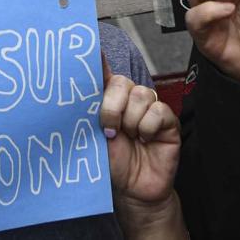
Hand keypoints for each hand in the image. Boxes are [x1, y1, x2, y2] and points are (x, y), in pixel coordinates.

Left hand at [99, 57, 184, 237]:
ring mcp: (150, 108)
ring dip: (131, 121)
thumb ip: (87, 112)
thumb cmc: (112, 166)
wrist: (133, 192)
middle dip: (112, 107)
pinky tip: (146, 141)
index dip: (95, 58)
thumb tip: (72, 88)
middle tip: (109, 130)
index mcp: (108, 100)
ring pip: (141, 95)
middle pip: (121, 82)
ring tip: (130, 139)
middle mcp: (129, 100)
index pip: (102, 72)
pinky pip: (158, 111)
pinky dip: (148, 128)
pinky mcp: (168, 120)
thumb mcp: (92, 137)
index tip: (87, 47)